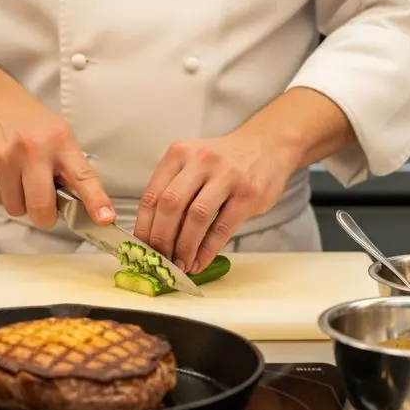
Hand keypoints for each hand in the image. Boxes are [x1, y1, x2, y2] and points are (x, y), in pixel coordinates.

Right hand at [0, 86, 114, 229]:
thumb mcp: (59, 134)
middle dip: (44, 216)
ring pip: (16, 208)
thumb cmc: (29, 121)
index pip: (83, 176)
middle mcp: (32, 150)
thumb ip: (70, 167)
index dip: (96, 201)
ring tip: (20, 177)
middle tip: (45, 207)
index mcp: (59, 141)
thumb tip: (80, 205)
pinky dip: (3, 193)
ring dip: (21, 201)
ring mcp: (4, 158)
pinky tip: (4, 172)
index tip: (105, 218)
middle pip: (41, 207)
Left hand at [134, 128, 296, 273]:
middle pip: (171, 205)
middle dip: (161, 239)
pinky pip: (222, 228)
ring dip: (185, 247)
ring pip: (197, 217)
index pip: (152, 194)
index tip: (141, 248)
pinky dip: (207, 250)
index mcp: (179, 153)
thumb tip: (153, 233)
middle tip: (160, 259)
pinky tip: (199, 261)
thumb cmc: (225, 160)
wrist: (268, 145)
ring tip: (180, 264)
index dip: (144, 226)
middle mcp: (201, 161)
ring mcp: (227, 176)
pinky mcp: (248, 194)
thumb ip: (174, 188)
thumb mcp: (193, 162)